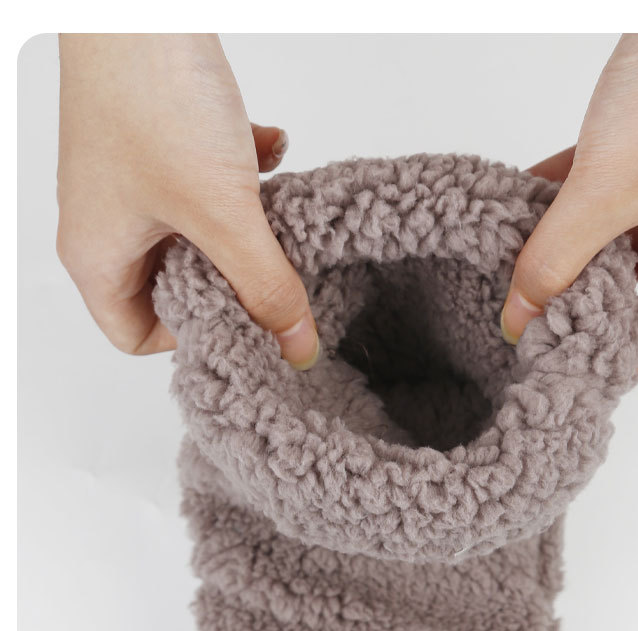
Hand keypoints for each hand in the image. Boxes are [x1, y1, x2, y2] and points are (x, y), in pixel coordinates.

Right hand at [56, 33, 318, 367]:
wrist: (140, 1)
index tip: (243, 322)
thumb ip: (266, 286)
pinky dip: (238, 174)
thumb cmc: (153, 99)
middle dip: (226, 279)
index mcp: (98, 257)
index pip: (136, 335)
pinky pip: (201, 182)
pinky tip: (266, 149)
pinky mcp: (151, 142)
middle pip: (171, 285)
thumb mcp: (224, 214)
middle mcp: (103, 224)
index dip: (192, 336)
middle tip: (267, 272)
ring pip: (193, 233)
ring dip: (238, 226)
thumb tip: (298, 348)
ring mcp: (126, 181)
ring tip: (267, 209)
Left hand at [501, 34, 637, 382]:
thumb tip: (518, 318)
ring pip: (635, 260)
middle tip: (549, 316)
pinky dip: (580, 214)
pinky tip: (531, 204)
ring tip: (532, 262)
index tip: (576, 353)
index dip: (636, 367)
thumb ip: (554, 260)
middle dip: (602, 316)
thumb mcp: (606, 189)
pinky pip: (622, 210)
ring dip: (584, 262)